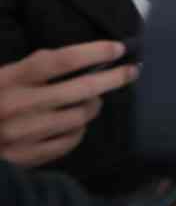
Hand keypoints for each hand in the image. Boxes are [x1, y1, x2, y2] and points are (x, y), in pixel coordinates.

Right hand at [0, 42, 138, 166]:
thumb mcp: (2, 76)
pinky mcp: (25, 157)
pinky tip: (75, 123)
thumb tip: (86, 60)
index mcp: (8, 79)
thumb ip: (36, 69)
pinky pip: (70, 141)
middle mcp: (17, 106)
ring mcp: (22, 135)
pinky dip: (78, 130)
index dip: (93, 52)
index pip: (59, 61)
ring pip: (80, 117)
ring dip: (93, 105)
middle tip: (132, 71)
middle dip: (113, 78)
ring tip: (92, 100)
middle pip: (80, 89)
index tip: (118, 48)